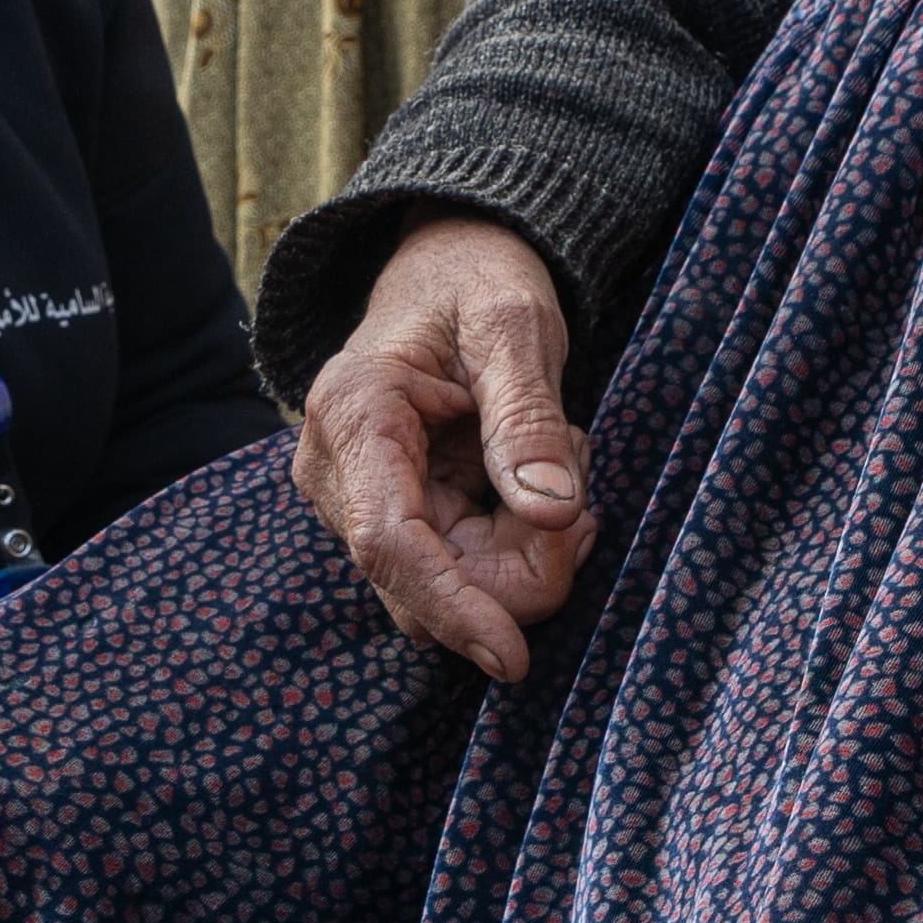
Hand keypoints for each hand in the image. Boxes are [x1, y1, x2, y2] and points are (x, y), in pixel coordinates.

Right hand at [289, 216, 593, 680]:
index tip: (514, 658)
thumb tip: (552, 515)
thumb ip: (530, 418)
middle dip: (519, 565)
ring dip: (524, 552)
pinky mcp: (393, 515)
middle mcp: (338, 469)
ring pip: (448, 585)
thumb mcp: (516, 328)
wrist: (449, 265)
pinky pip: (460, 568)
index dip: (452, 607)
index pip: (389, 543)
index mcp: (353, 413)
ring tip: (565, 457)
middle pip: (423, 582)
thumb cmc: (478, 280)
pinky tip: (543, 484)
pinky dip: (516, 545)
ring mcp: (360, 499)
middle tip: (584, 482)